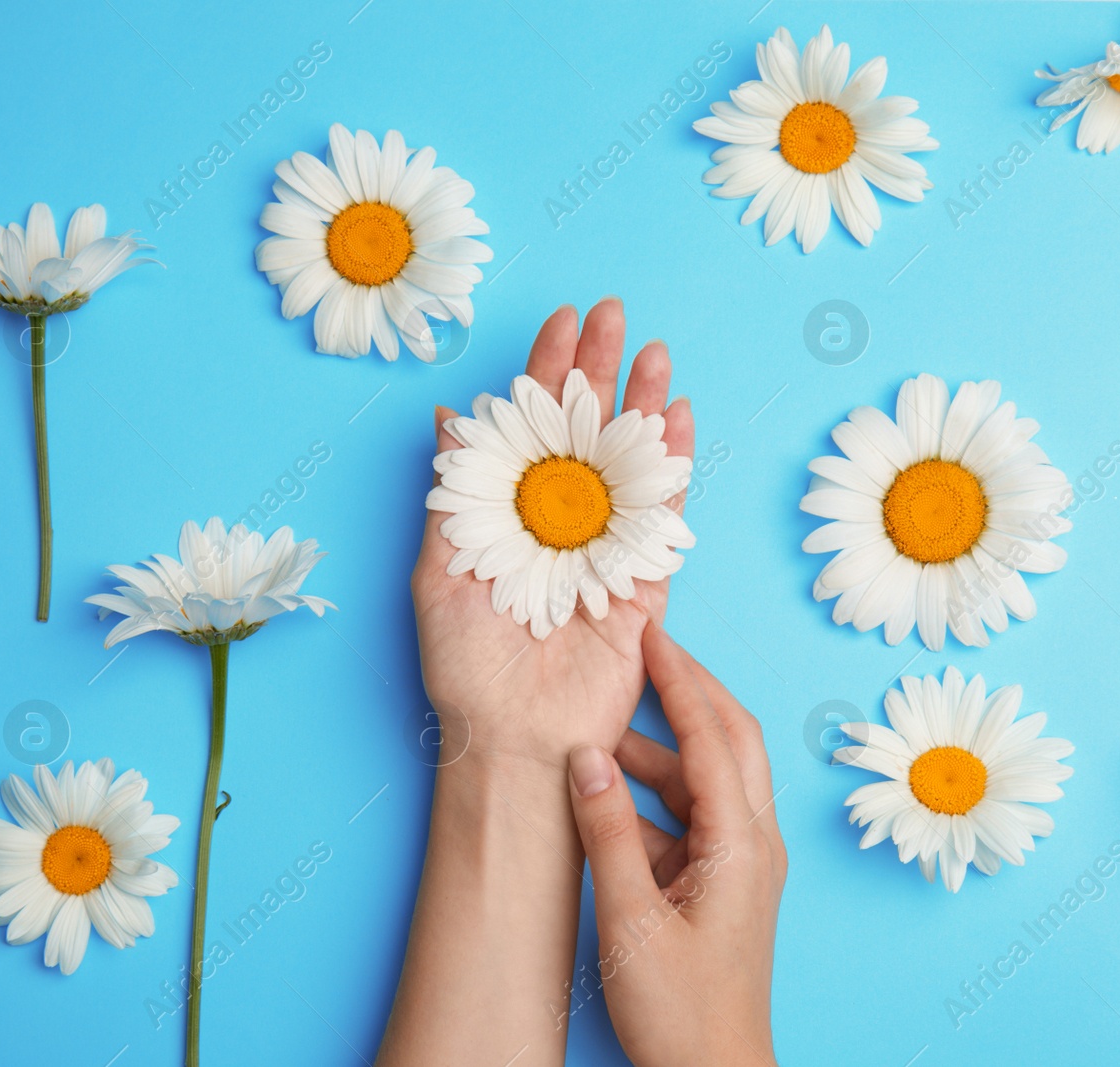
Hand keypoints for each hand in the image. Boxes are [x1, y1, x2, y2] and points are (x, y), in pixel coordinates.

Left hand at [412, 298, 693, 771]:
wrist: (514, 740)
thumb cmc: (466, 667)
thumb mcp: (439, 572)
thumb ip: (451, 496)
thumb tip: (448, 418)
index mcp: (512, 513)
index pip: (533, 427)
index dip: (548, 372)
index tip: (562, 321)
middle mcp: (563, 522)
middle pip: (588, 430)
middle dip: (602, 370)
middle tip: (615, 314)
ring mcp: (607, 549)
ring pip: (632, 461)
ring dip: (645, 405)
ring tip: (655, 352)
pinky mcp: (645, 582)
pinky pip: (664, 515)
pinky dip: (675, 465)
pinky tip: (680, 418)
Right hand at [566, 624, 784, 1066]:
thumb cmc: (680, 1012)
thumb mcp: (628, 920)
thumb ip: (606, 834)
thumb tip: (587, 759)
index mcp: (740, 844)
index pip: (714, 737)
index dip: (681, 681)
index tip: (651, 635)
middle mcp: (752, 841)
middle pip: (730, 738)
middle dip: (689, 690)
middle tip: (644, 651)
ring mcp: (741, 859)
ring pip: (706, 775)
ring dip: (661, 747)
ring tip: (602, 730)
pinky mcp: (722, 879)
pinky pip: (690, 813)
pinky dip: (653, 792)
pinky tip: (608, 791)